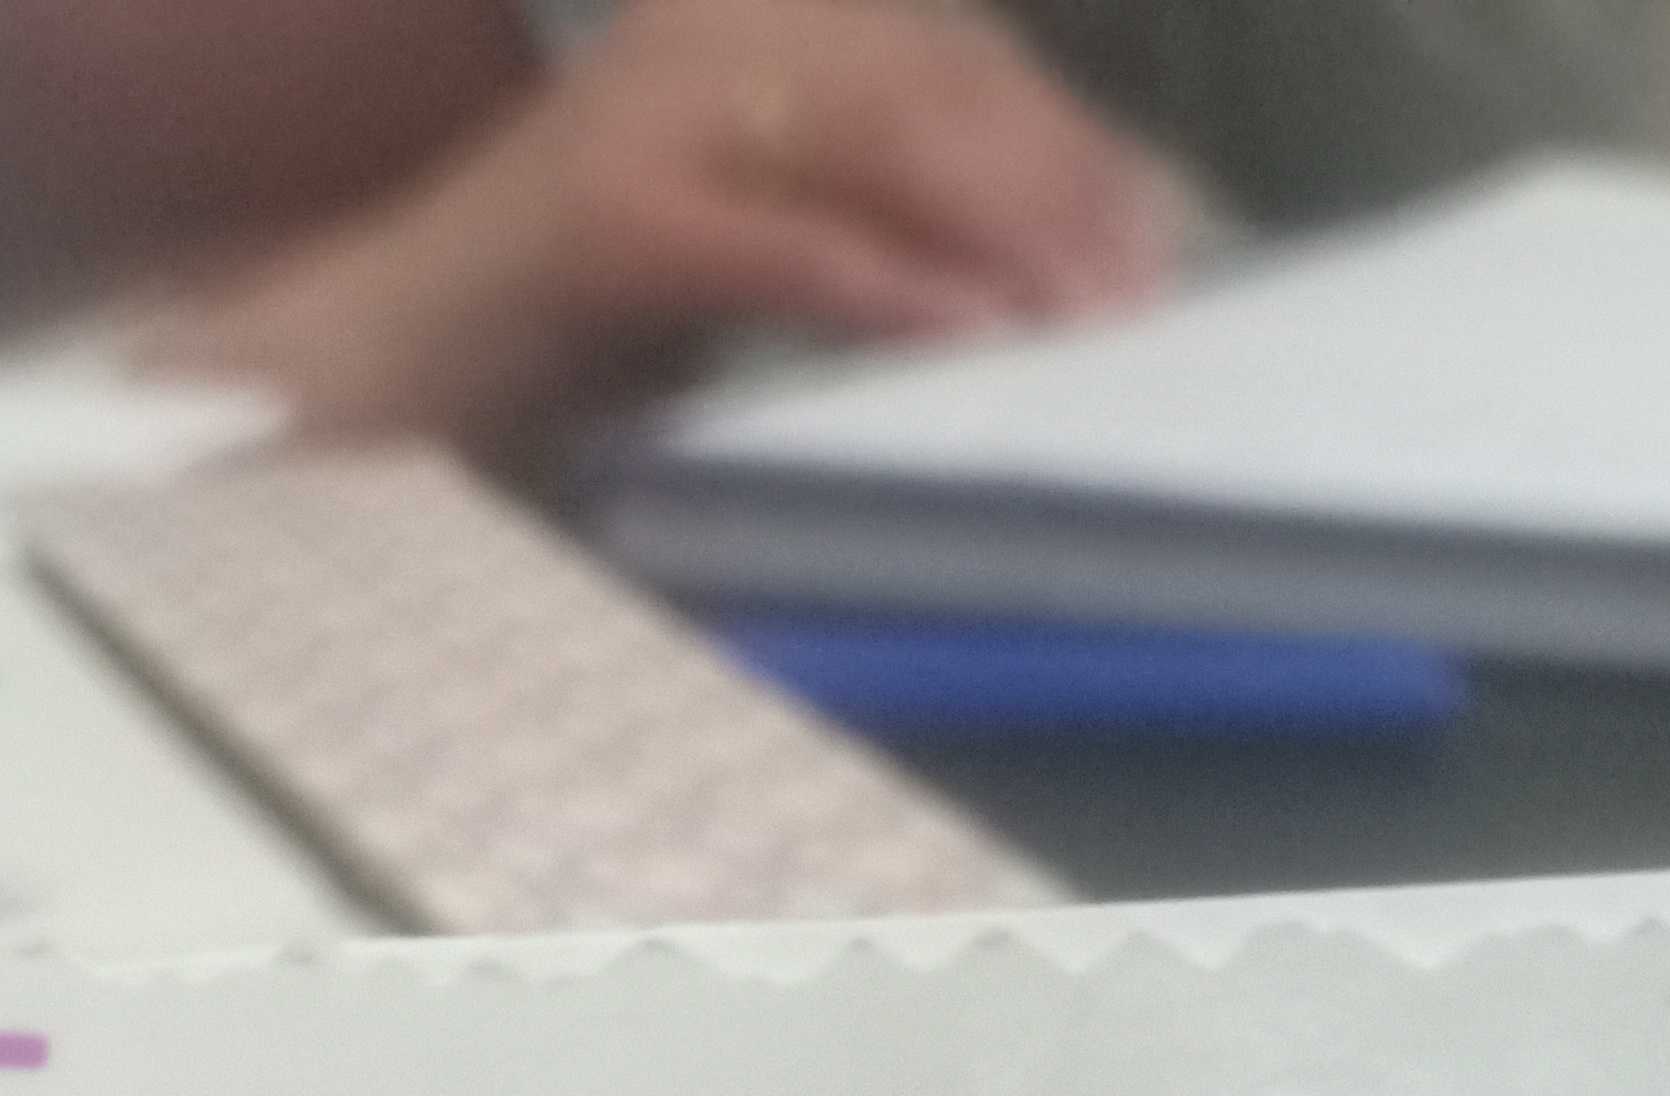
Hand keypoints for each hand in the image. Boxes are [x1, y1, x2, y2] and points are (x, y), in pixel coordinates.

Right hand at [142, 0, 1193, 451]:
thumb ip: (867, 222)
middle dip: (1053, 190)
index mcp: (749, 22)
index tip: (1151, 236)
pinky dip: (887, 289)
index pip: (945, 57)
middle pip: (931, 86)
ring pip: (876, 145)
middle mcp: (711, 31)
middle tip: (1141, 297)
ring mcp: (656, 109)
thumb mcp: (750, 241)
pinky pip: (787, 241)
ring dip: (997, 239)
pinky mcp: (614, 212)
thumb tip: (1031, 275)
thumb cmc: (570, 325)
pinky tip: (968, 336)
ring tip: (1082, 324)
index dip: (1060, 143)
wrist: (384, 354)